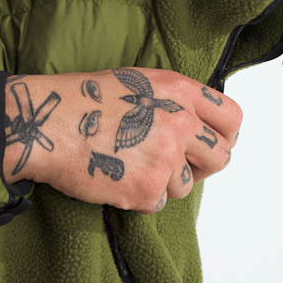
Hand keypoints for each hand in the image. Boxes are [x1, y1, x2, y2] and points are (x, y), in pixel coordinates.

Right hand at [2, 68, 241, 213]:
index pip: (231, 117)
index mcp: (179, 91)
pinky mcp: (148, 189)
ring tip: (133, 162)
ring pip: (188, 184)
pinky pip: (160, 202)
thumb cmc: (86, 99)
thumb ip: (176, 100)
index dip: (224, 134)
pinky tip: (120, 175)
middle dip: (203, 164)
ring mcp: (166, 157)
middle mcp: (179, 122)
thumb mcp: (140, 81)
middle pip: (220, 157)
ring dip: (166, 181)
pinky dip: (143, 196)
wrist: (51, 123)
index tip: (212, 141)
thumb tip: (197, 123)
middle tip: (179, 163)